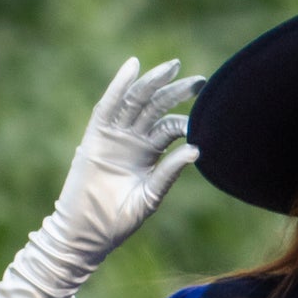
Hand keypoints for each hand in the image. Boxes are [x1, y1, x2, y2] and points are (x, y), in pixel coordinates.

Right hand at [39, 56, 207, 269]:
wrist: (88, 232)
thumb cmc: (119, 219)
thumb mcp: (151, 195)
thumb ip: (170, 172)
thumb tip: (196, 150)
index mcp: (148, 152)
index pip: (170, 125)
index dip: (187, 116)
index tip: (209, 108)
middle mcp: (133, 139)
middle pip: (157, 107)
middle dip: (176, 92)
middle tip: (199, 81)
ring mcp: (114, 135)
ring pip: (136, 101)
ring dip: (153, 82)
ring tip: (174, 67)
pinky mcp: (96, 136)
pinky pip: (108, 105)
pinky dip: (119, 85)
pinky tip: (133, 66)